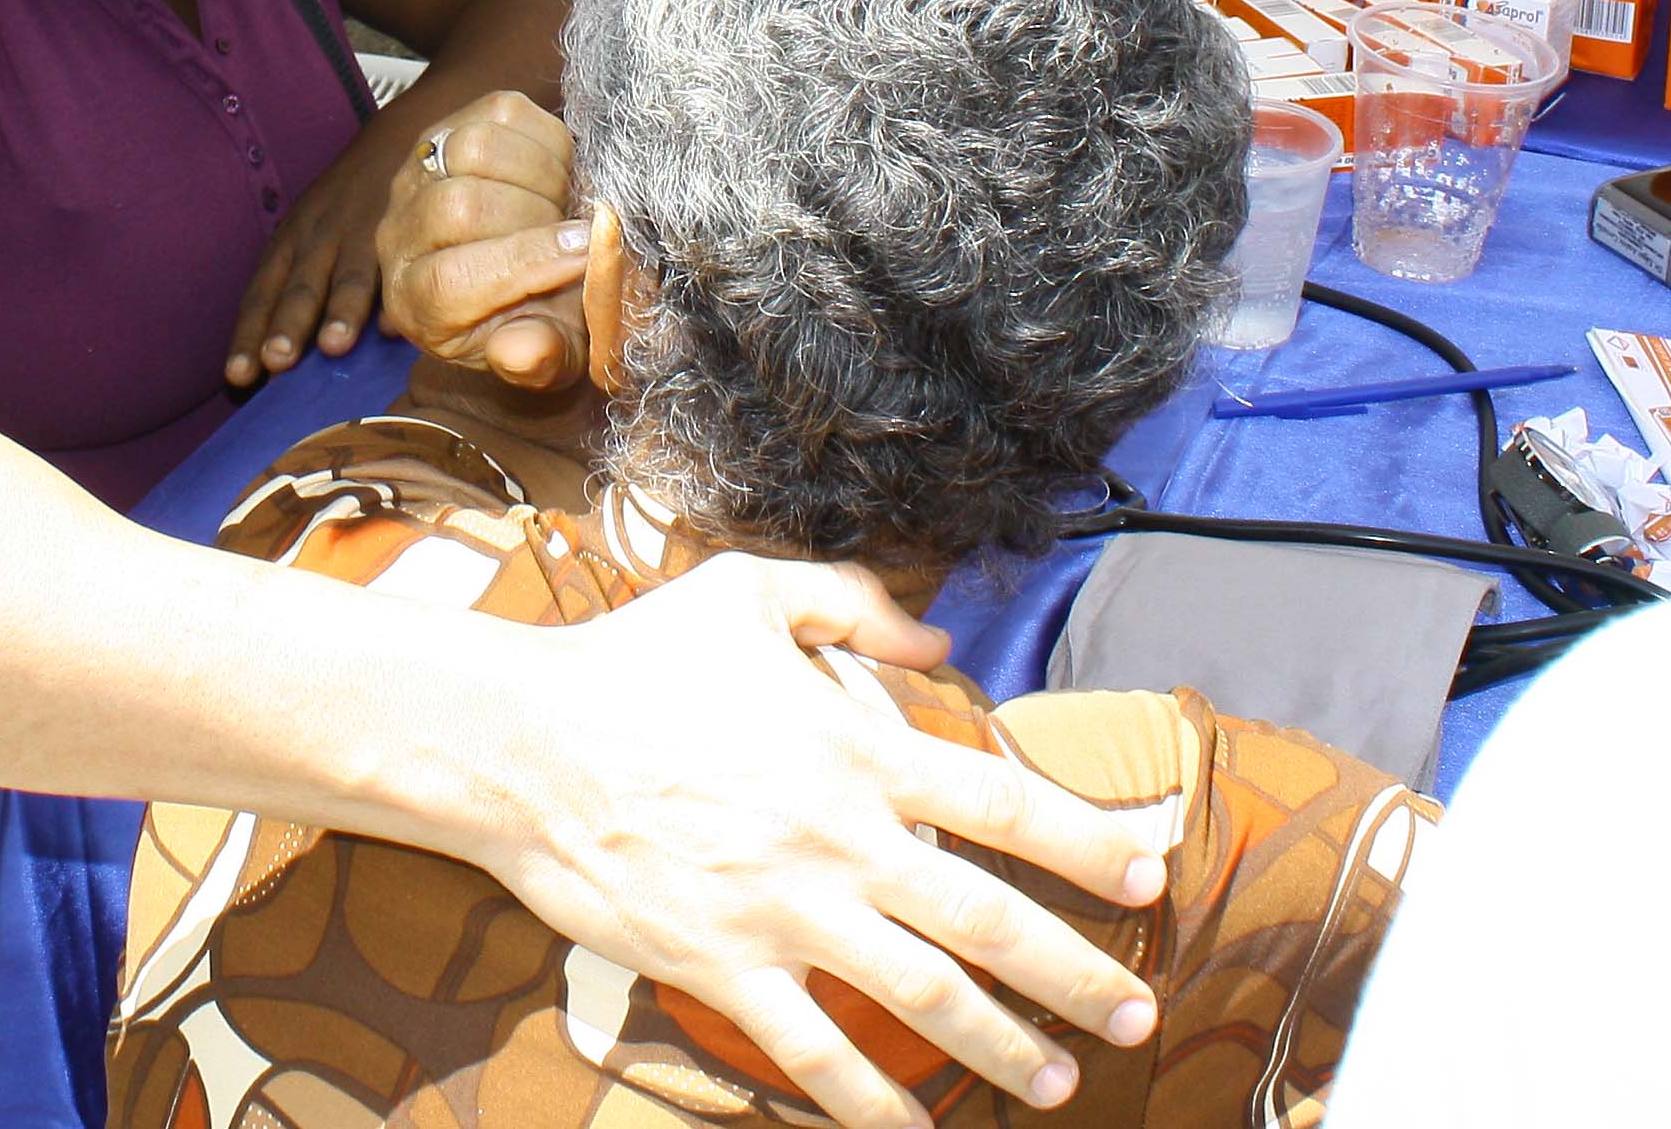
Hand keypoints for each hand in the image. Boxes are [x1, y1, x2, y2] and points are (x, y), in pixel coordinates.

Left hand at [224, 163, 387, 388]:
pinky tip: (396, 327)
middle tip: (276, 362)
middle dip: (287, 324)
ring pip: (349, 274)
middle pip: (299, 285)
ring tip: (334, 347)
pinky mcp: (404, 224)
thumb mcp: (309, 235)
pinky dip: (398, 295)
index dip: (249, 334)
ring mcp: (362, 229)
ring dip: (340, 311)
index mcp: (289, 243)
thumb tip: (277, 364)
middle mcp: (319, 237)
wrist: (397, 139)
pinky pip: (399, 264)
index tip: (238, 377)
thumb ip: (294, 287)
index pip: (262, 293)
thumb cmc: (345, 205)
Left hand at [375, 91, 590, 388]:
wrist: (531, 264)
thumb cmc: (540, 316)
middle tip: (576, 232)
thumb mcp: (550, 355)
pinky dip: (546, 139)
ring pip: (474, 148)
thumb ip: (539, 359)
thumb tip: (524, 349)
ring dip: (541, 172)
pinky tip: (557, 173)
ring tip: (564, 202)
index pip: (450, 280)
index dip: (524, 261)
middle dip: (537, 216)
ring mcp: (419, 173)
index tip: (582, 253)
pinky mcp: (450, 126)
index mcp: (416, 303)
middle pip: (459, 206)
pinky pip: (500, 112)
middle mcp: (401, 235)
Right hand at [483, 553, 1165, 1122]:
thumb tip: (938, 635)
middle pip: (987, 919)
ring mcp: (785, 912)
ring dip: (999, 1046)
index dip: (1086, 840)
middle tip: (1140, 1015)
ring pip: (921, 996)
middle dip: (1077, 975)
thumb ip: (852, 604)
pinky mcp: (725, 969)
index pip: (1002, 801)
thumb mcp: (744, 593)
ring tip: (1056, 1082)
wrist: (521, 742)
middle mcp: (839, 838)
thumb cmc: (632, 662)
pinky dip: (869, 1102)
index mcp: (855, 747)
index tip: (1149, 876)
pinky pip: (814, 1052)